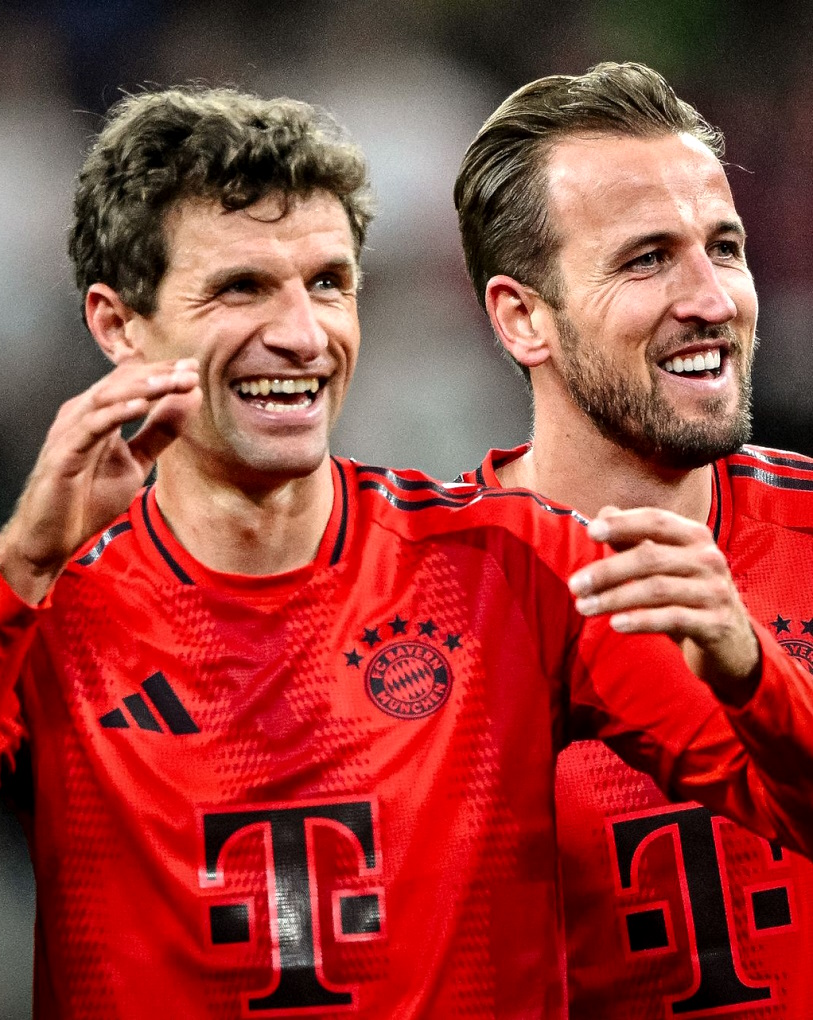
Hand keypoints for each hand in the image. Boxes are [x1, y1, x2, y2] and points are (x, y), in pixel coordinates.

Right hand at [0, 356, 200, 604]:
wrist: (54, 537)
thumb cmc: (88, 499)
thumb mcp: (136, 462)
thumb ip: (159, 432)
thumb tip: (188, 400)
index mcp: (99, 413)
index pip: (132, 381)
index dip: (162, 372)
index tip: (194, 368)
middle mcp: (82, 415)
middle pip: (121, 382)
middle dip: (158, 374)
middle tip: (190, 370)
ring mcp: (71, 431)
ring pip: (106, 397)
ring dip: (142, 388)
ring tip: (172, 382)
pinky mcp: (64, 453)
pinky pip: (91, 426)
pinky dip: (116, 413)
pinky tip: (140, 407)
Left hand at [567, 506, 759, 705]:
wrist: (731, 639)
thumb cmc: (687, 593)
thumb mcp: (664, 563)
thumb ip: (635, 539)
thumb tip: (604, 511)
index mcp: (695, 536)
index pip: (656, 520)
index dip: (623, 523)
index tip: (591, 532)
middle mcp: (709, 558)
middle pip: (650, 557)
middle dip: (607, 571)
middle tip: (575, 585)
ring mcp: (715, 591)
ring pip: (657, 589)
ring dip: (614, 598)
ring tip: (584, 607)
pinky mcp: (715, 622)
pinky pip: (672, 618)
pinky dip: (641, 620)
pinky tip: (615, 624)